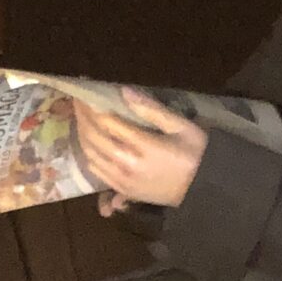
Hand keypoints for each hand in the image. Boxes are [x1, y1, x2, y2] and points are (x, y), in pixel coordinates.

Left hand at [73, 89, 206, 210]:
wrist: (204, 189)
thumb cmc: (197, 153)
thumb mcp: (181, 126)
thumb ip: (151, 110)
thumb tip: (123, 91)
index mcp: (141, 146)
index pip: (105, 121)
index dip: (91, 104)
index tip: (84, 90)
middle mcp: (126, 164)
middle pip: (92, 137)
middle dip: (82, 116)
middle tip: (77, 100)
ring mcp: (122, 180)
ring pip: (90, 154)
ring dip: (82, 134)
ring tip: (81, 117)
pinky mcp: (123, 190)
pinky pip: (96, 171)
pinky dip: (88, 153)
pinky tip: (90, 141)